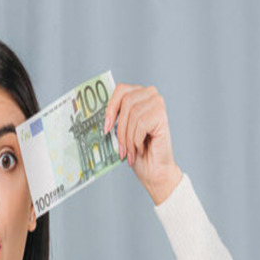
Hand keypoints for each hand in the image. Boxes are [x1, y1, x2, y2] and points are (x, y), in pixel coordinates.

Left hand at [103, 83, 181, 204]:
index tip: (106, 127)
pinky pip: (141, 124)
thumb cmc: (139, 152)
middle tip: (121, 148)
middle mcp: (151, 95)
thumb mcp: (122, 132)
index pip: (121, 90)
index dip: (111, 107)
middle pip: (126, 102)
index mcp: (140, 94)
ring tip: (131, 152)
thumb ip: (115, 119)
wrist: (154, 170)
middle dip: (120, 129)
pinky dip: (137, 141)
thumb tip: (98, 116)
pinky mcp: (162, 115)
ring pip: (133, 115)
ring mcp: (158, 104)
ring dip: (128, 138)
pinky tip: (141, 149)